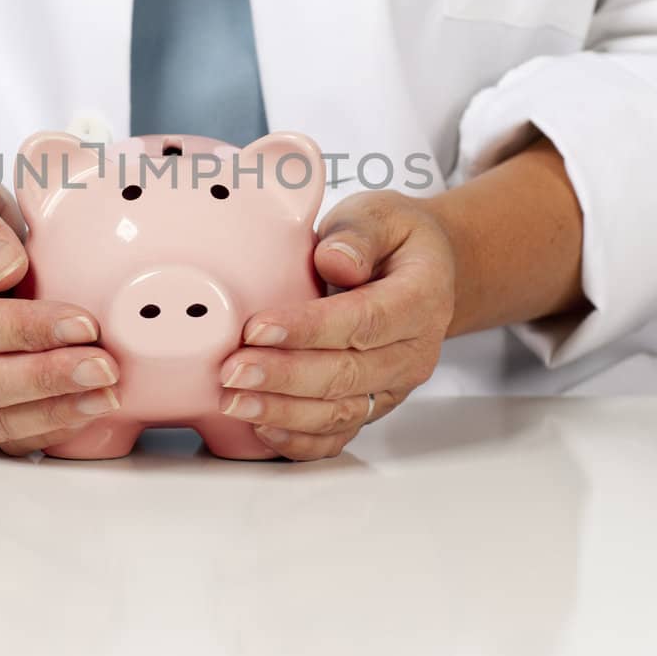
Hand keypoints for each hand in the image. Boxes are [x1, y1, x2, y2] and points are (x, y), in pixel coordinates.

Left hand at [218, 192, 455, 461]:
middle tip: (233, 371)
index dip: (309, 329)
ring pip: (341, 411)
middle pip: (349, 374)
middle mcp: (414, 351)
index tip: (258, 328)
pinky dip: (301, 440)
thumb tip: (336, 261)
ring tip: (235, 401)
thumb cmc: (393, 238)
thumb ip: (358, 235)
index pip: (365, 320)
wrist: (423, 270)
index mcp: (421, 298)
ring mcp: (394, 385)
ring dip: (284, 412)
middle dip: (285, 377)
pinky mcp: (373, 405)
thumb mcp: (381, 215)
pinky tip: (262, 429)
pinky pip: (339, 434)